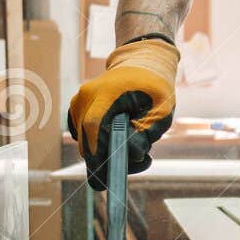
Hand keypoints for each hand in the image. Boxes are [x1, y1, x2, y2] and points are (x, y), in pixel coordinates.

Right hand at [67, 36, 179, 189]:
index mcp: (105, 92)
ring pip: (86, 142)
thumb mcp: (162, 109)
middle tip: (139, 165)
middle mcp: (85, 98)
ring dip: (107, 154)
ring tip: (138, 154)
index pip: (95, 125)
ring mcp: (78, 104)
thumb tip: (133, 154)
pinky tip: (122, 144)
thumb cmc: (154, 87)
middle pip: (88, 139)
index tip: (108, 174)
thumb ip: (148, 131)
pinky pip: (85, 138)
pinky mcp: (77, 112)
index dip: (99, 151)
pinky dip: (101, 146)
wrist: (140, 65)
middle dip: (108, 161)